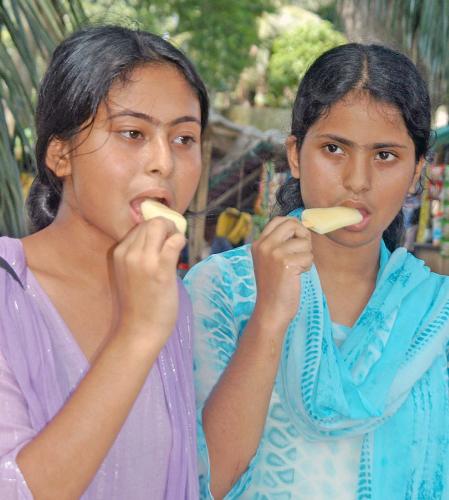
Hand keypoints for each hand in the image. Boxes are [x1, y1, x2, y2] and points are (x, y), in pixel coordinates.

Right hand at [111, 217, 185, 347]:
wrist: (140, 329)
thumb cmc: (138, 304)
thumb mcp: (131, 273)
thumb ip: (140, 254)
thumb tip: (161, 236)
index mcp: (119, 253)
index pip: (139, 226)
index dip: (156, 228)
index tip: (165, 238)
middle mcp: (129, 253)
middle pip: (150, 223)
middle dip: (166, 225)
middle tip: (173, 238)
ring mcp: (144, 260)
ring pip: (160, 226)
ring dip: (173, 231)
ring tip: (177, 243)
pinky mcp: (161, 269)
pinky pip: (174, 241)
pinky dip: (180, 240)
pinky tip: (181, 248)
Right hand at [251, 217, 312, 325]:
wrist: (271, 309)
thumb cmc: (275, 286)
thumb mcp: (270, 260)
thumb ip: (280, 243)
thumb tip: (301, 226)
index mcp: (259, 244)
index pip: (278, 220)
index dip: (293, 225)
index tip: (298, 237)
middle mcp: (264, 246)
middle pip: (292, 225)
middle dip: (304, 236)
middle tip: (303, 251)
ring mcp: (274, 253)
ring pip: (304, 242)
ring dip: (306, 255)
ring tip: (297, 268)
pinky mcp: (286, 263)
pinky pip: (308, 256)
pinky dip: (307, 266)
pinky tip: (297, 275)